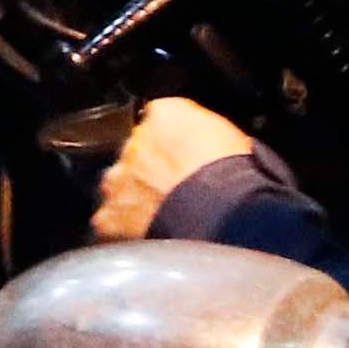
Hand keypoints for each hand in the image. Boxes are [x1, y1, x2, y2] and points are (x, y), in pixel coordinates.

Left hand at [92, 95, 259, 240]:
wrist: (224, 211)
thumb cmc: (238, 173)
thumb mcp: (232, 136)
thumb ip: (205, 132)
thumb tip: (208, 143)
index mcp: (167, 113)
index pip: (160, 118)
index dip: (171, 140)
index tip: (183, 153)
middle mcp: (134, 141)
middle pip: (135, 152)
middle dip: (149, 167)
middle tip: (175, 187)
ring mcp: (118, 178)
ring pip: (118, 183)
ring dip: (133, 194)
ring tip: (161, 213)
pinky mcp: (110, 214)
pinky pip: (110, 219)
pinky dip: (122, 226)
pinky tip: (144, 234)